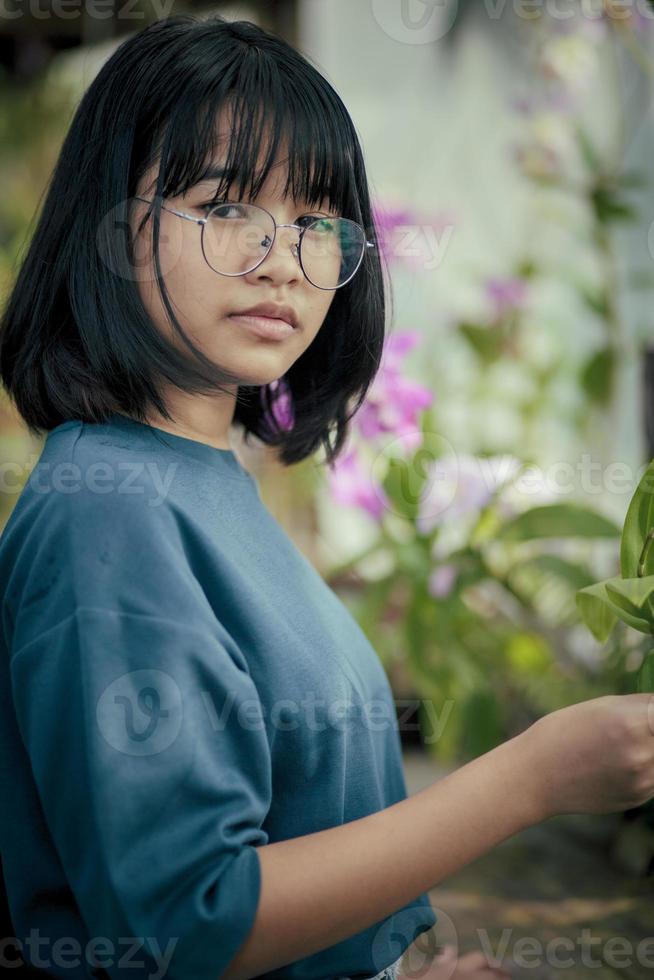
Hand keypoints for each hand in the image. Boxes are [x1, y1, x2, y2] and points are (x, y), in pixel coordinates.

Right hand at [522, 693, 653, 818]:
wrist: (536, 776)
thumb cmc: (565, 730)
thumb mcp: (604, 706)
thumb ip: (645, 706)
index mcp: (633, 724)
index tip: (649, 712)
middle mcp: (643, 756)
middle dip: (652, 729)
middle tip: (639, 726)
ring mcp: (644, 782)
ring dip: (651, 748)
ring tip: (627, 741)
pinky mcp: (640, 798)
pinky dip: (647, 765)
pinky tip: (619, 760)